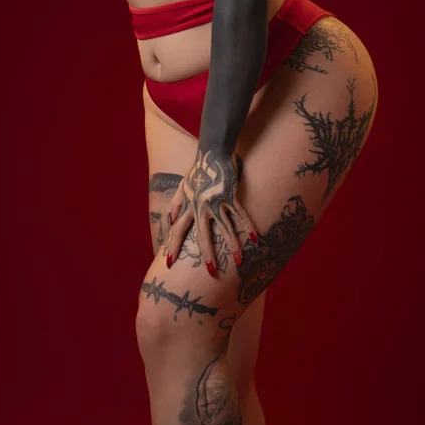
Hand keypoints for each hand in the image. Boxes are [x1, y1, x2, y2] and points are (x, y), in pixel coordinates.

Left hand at [163, 148, 258, 277]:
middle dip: (207, 254)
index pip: (177, 230)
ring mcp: (217, 202)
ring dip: (233, 246)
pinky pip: (240, 215)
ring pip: (225, 228)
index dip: (172, 246)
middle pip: (203, 235)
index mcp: (188, 206)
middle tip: (211, 272)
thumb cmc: (197, 170)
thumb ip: (175, 204)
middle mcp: (201, 207)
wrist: (212, 153)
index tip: (168, 263)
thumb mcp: (181, 186)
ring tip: (239, 262)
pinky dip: (248, 227)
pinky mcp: (231, 196)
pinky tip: (256, 240)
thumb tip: (171, 221)